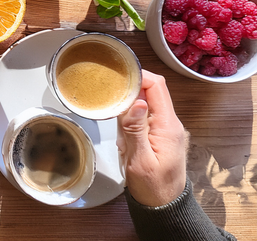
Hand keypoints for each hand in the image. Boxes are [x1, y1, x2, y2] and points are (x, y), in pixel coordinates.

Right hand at [117, 70, 188, 206]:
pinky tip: (123, 134)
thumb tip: (136, 102)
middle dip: (128, 92)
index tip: (117, 76)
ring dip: (127, 108)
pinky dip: (129, 119)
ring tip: (118, 126)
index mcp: (167, 125)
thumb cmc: (152, 186)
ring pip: (144, 102)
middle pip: (150, 90)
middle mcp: (169, 122)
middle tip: (110, 97)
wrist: (163, 205)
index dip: (138, 75)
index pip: (156, 86)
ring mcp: (164, 127)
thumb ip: (136, 129)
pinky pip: (143, 116)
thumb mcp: (140, 159)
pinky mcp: (158, 133)